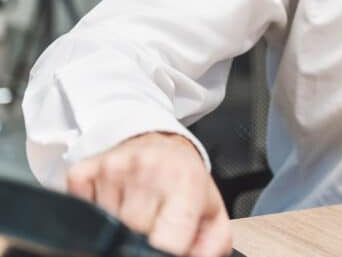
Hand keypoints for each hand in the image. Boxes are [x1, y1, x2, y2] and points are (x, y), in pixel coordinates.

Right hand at [66, 132, 231, 256]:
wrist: (163, 146)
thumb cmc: (186, 184)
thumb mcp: (211, 214)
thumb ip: (210, 246)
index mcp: (185, 183)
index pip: (165, 242)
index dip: (162, 253)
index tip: (160, 251)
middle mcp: (149, 171)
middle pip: (130, 238)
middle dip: (141, 240)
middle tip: (154, 223)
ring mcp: (113, 169)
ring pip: (103, 229)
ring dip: (116, 229)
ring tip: (137, 210)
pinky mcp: (82, 171)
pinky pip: (80, 211)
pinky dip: (95, 215)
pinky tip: (115, 201)